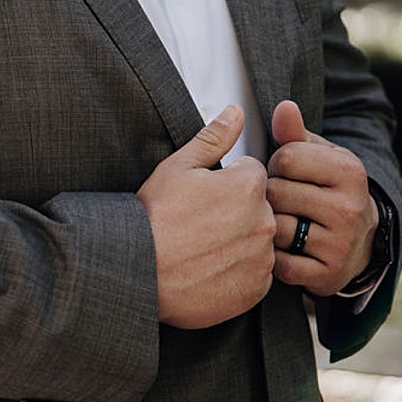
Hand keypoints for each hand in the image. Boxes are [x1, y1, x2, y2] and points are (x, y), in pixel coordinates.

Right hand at [141, 105, 275, 327]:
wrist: (137, 273)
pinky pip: (256, 274)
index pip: (253, 175)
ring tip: (202, 249)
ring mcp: (261, 258)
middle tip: (200, 225)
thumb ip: (214, 138)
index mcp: (248, 186)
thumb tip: (236, 112)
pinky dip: (238, 273)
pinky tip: (209, 270)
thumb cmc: (152, 220)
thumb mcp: (177, 167)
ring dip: (239, 243)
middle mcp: (264, 221)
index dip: (226, 184)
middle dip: (236, 213)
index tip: (203, 198)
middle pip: (259, 209)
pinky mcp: (255, 289)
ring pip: (258, 242)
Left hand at [266, 99, 379, 297]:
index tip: (286, 174)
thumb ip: (295, 134)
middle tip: (283, 201)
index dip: (276, 165)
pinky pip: (279, 263)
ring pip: (276, 228)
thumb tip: (283, 107)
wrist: (360, 243)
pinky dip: (275, 257)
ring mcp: (340, 243)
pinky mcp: (327, 274)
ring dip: (271, 227)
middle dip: (271, 196)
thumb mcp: (321, 158)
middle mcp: (349, 207)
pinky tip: (286, 249)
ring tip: (284, 222)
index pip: (285, 157)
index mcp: (350, 170)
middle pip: (277, 193)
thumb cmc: (330, 191)